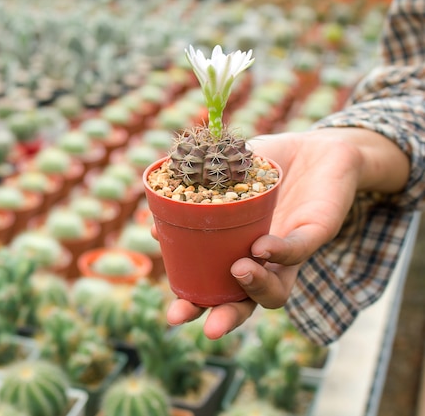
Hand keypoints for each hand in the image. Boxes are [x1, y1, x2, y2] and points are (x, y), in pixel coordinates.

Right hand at [162, 128, 409, 338]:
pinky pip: (299, 250)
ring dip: (257, 288)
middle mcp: (265, 261)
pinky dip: (279, 251)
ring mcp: (291, 251)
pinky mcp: (317, 231)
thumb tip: (154, 226)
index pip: (218, 291)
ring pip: (279, 290)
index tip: (174, 315)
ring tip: (238, 271)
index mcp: (239, 251)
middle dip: (227, 318)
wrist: (317, 143)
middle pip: (247, 304)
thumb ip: (193, 199)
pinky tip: (260, 246)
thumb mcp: (224, 180)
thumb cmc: (268, 165)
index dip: (197, 306)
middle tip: (208, 328)